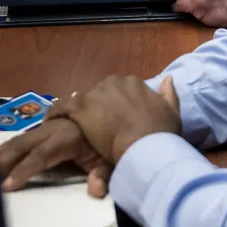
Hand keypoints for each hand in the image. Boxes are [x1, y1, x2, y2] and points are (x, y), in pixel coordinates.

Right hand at [0, 116, 112, 196]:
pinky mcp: (46, 125)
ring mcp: (48, 125)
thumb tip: (95, 190)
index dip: (23, 170)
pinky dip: (8, 148)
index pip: (41, 156)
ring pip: (20, 139)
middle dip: (1, 161)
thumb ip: (103, 174)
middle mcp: (53, 128)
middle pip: (22, 144)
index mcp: (68, 136)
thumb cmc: (114, 142)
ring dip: (0, 154)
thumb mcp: (112, 160)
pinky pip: (24, 136)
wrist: (119, 116)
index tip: (5, 186)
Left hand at [51, 75, 182, 162]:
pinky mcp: (81, 106)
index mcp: (134, 83)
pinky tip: (53, 122)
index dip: (115, 105)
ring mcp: (96, 93)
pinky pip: (63, 107)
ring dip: (81, 112)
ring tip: (77, 127)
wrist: (146, 147)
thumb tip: (168, 79)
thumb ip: (169, 95)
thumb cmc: (160, 134)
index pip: (120, 90)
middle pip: (100, 94)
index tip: (114, 118)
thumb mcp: (173, 113)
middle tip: (97, 127)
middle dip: (98, 108)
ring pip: (83, 100)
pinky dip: (57, 113)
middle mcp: (114, 82)